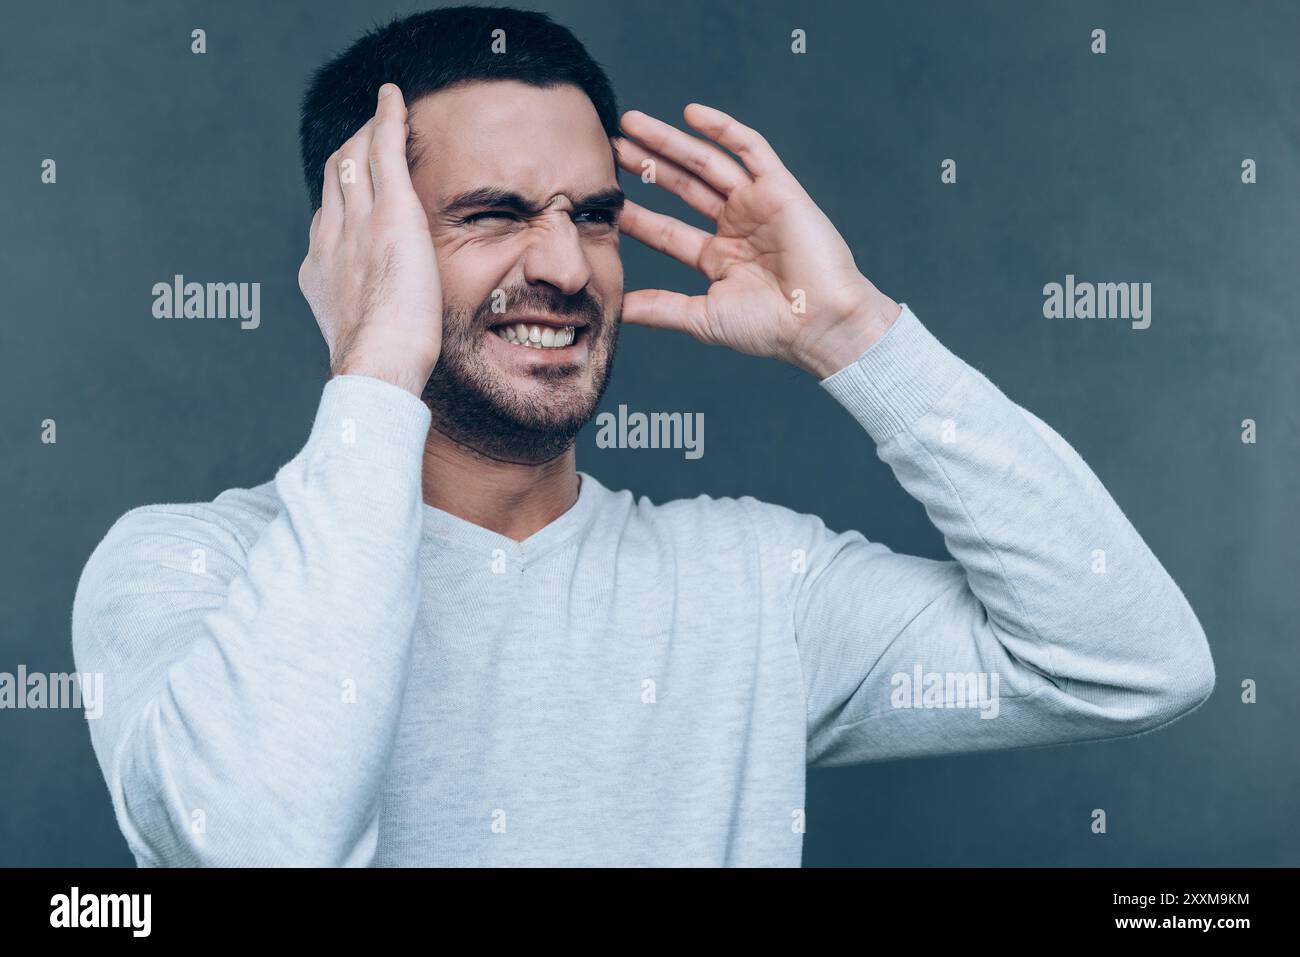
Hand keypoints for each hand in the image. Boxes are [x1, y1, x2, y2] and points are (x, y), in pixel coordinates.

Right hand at [298, 83, 442, 395]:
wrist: (376, 362)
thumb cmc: (378, 363)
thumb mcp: (358, 332)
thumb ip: (362, 315)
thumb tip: (374, 323)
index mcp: (320, 264)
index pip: (328, 213)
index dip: (342, 194)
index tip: (356, 187)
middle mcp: (332, 233)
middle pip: (336, 175)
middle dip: (351, 151)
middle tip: (372, 137)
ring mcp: (359, 219)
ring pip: (356, 156)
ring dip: (370, 131)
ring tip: (386, 116)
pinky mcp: (391, 211)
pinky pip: (385, 149)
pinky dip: (388, 118)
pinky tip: (393, 98)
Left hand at [614, 104, 900, 378]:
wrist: (819, 322)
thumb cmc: (770, 328)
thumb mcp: (704, 318)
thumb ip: (660, 308)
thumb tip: (618, 308)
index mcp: (719, 259)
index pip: (667, 230)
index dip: (636, 214)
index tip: (604, 200)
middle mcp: (736, 227)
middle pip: (682, 188)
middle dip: (647, 166)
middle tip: (611, 147)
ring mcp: (757, 205)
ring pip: (706, 163)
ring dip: (670, 142)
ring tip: (632, 124)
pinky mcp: (780, 189)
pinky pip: (751, 148)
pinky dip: (723, 129)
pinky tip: (691, 114)